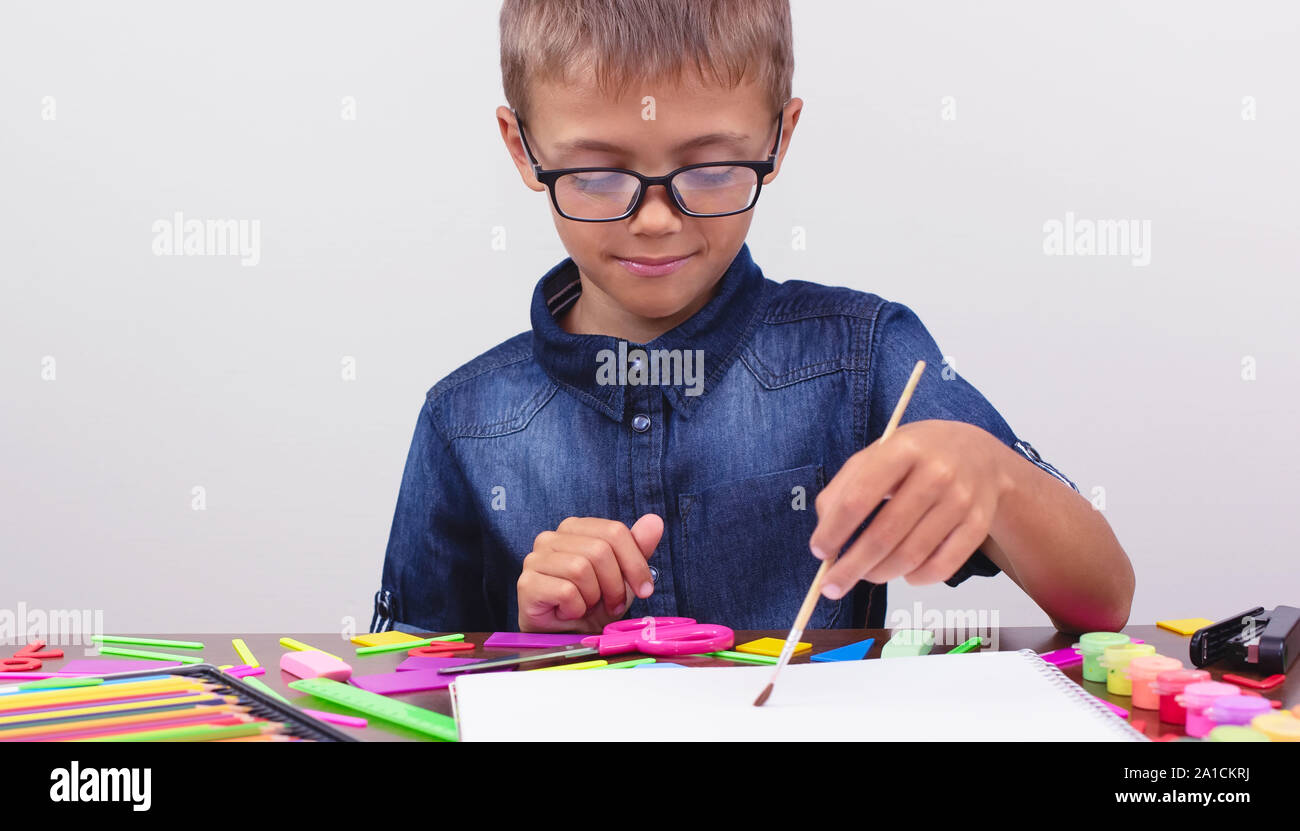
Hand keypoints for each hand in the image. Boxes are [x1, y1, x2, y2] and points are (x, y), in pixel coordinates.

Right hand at [518, 513, 662, 632]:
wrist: (566, 636)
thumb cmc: (592, 604)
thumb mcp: (623, 576)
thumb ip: (638, 547)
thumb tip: (654, 521)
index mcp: (575, 529)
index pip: (615, 531)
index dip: (636, 563)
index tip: (645, 589)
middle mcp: (551, 538)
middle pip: (599, 550)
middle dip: (615, 585)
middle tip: (613, 604)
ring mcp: (534, 559)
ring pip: (581, 569)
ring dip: (594, 597)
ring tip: (588, 607)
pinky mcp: (527, 583)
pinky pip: (565, 591)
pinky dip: (576, 608)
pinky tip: (569, 612)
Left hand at [809, 420, 1014, 597]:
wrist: (980, 455)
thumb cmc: (917, 457)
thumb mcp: (877, 454)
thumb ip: (844, 487)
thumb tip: (824, 534)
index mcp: (902, 449)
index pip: (858, 499)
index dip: (834, 531)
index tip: (819, 551)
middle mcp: (936, 473)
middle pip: (884, 535)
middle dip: (851, 567)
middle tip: (831, 585)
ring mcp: (961, 500)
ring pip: (911, 556)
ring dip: (879, 574)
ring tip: (865, 574)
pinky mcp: (977, 526)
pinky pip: (941, 567)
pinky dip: (916, 578)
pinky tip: (903, 574)